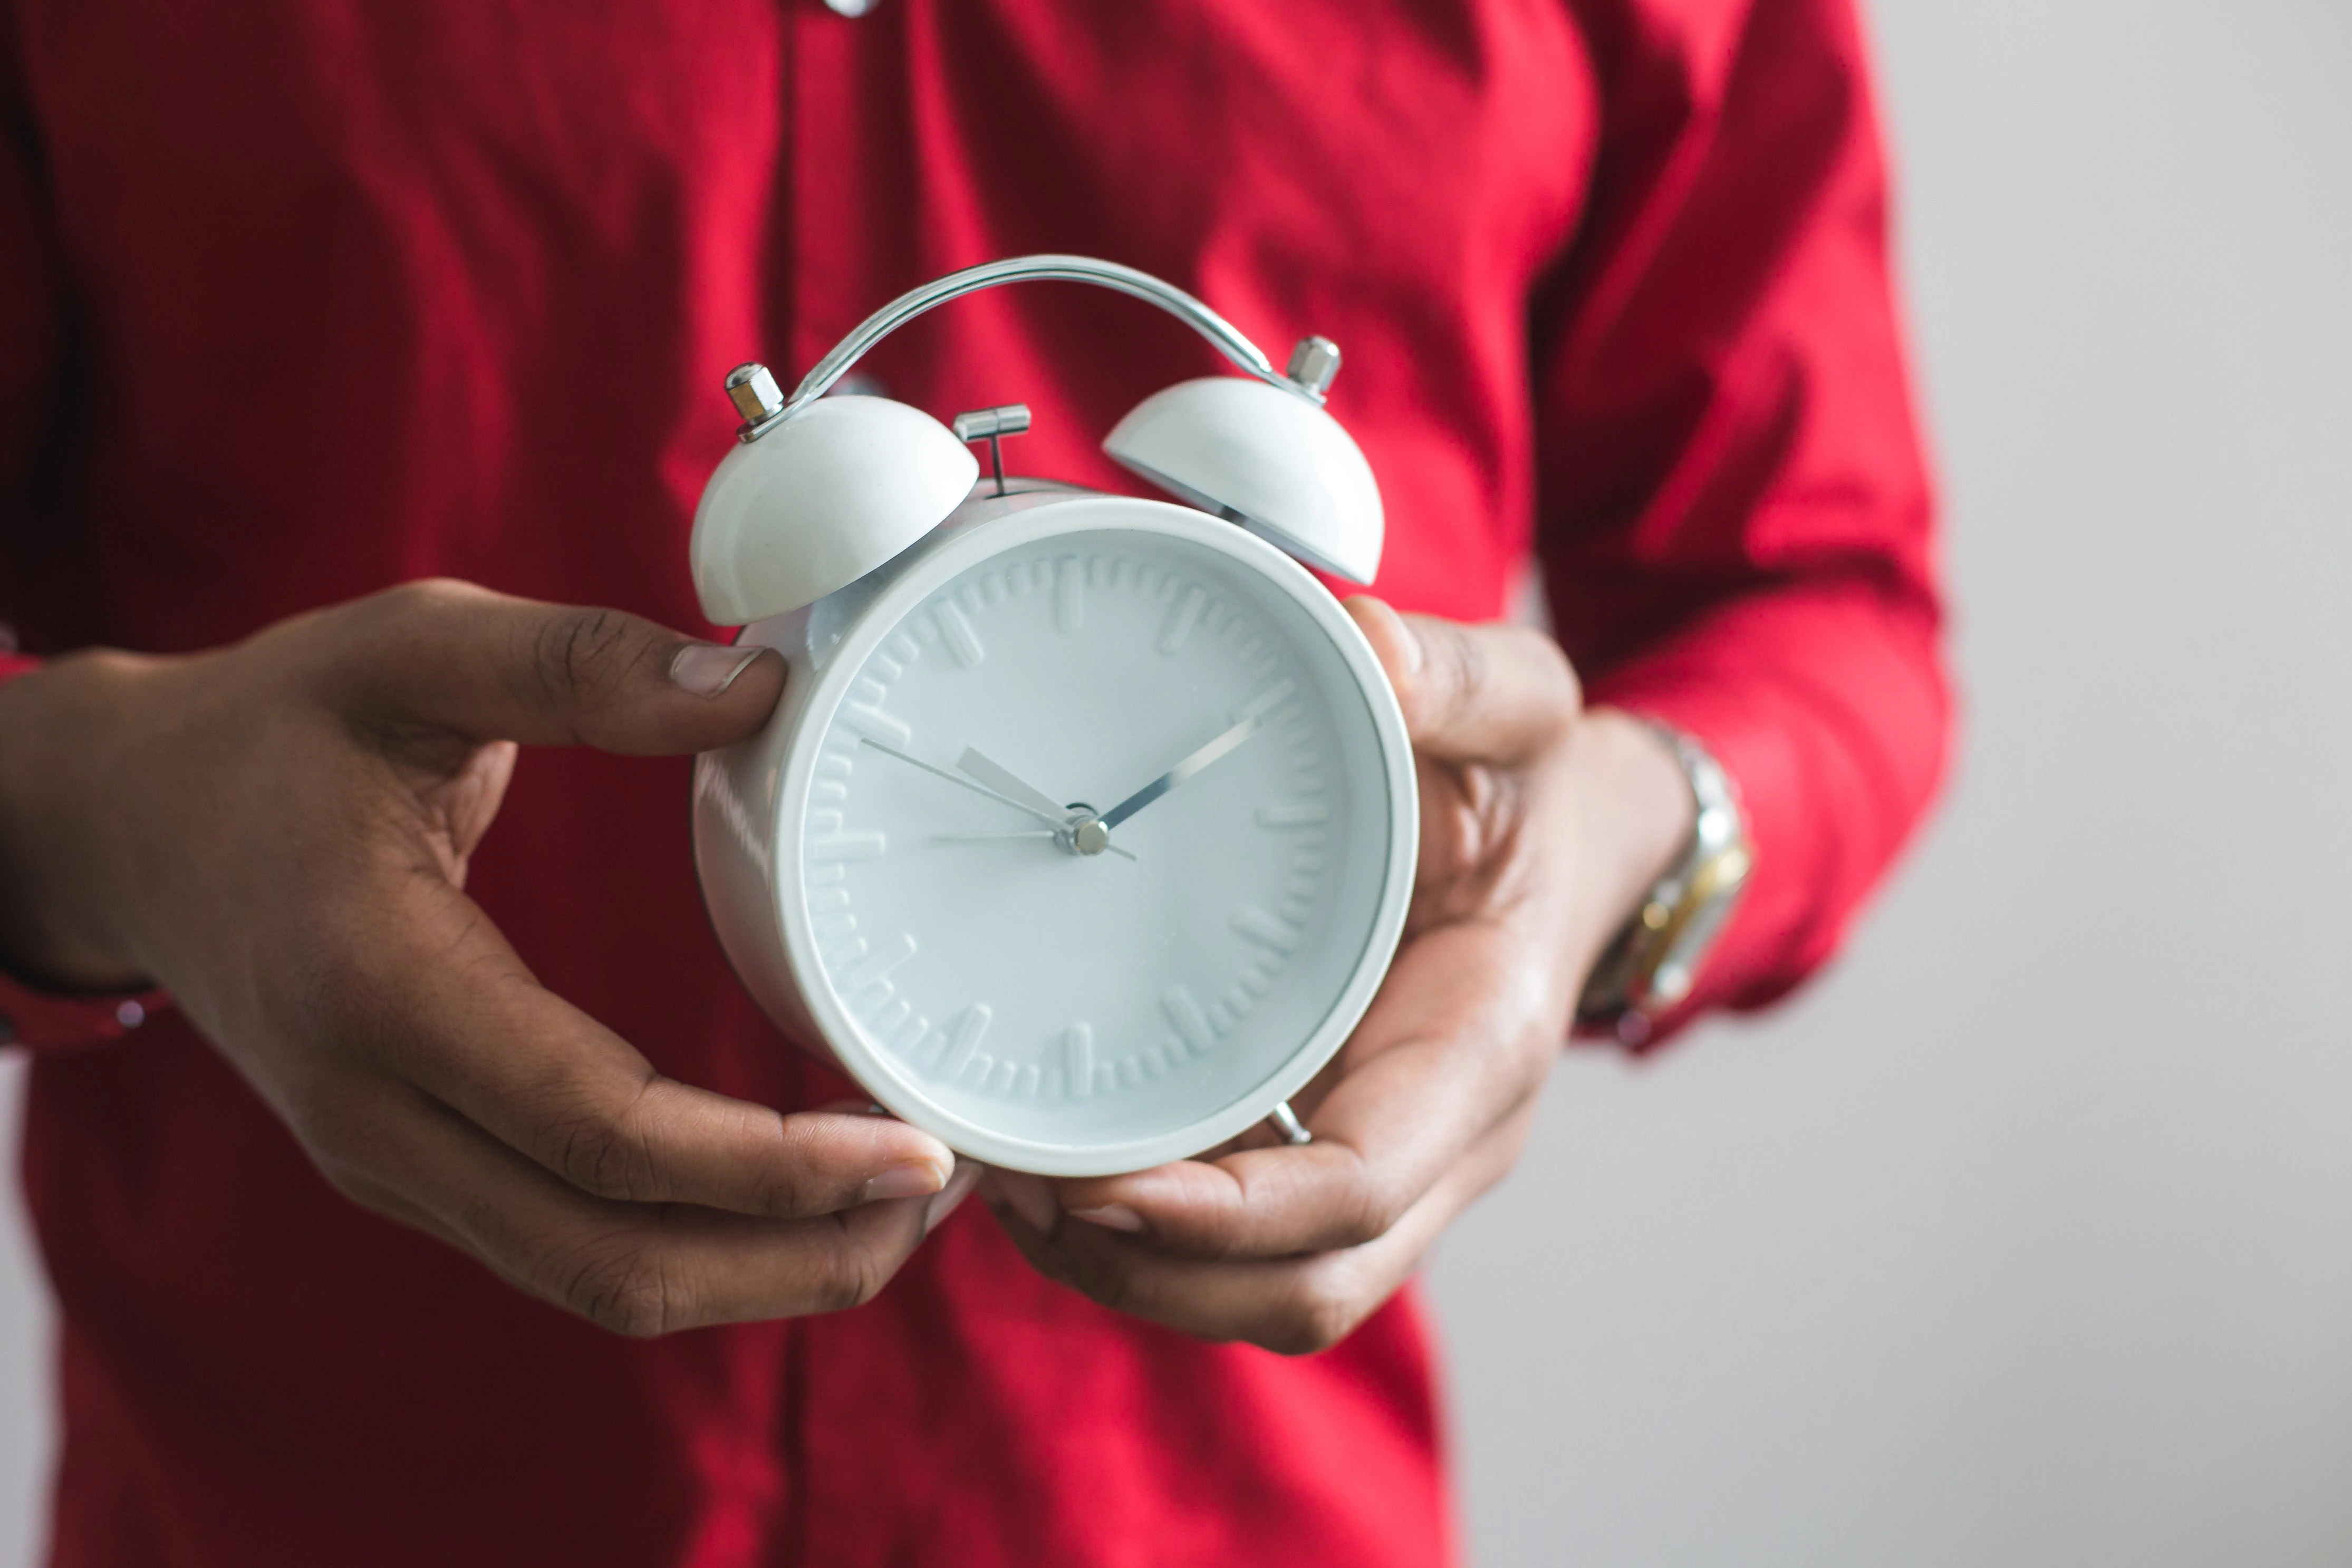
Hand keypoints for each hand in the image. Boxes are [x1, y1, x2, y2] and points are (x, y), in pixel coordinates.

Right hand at [0, 580, 977, 1335]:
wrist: (129, 824)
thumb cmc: (273, 727)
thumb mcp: (411, 649)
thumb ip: (579, 664)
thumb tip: (761, 686)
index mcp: (383, 990)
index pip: (609, 1134)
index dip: (776, 1165)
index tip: (918, 1146)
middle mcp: (379, 1115)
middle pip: (619, 1260)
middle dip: (802, 1254)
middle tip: (952, 1187)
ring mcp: (390, 1161)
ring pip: (600, 1281)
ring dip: (764, 1270)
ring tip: (904, 1204)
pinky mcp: (415, 1167)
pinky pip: (573, 1248)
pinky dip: (700, 1245)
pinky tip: (799, 1189)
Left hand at [978, 597, 1694, 1352]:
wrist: (1575, 849)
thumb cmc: (1533, 787)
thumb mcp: (1520, 708)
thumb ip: (1453, 675)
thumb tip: (1362, 640)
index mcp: (1482, 1046)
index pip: (1359, 1189)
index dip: (1231, 1218)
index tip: (1106, 1191)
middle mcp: (1445, 1142)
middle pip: (1303, 1287)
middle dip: (1152, 1274)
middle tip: (1011, 1189)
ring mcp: (1394, 1165)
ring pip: (1267, 1294)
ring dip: (1134, 1274)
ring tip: (1007, 1188)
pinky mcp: (1335, 1153)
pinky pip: (1245, 1246)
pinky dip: (1148, 1239)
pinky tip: (1053, 1171)